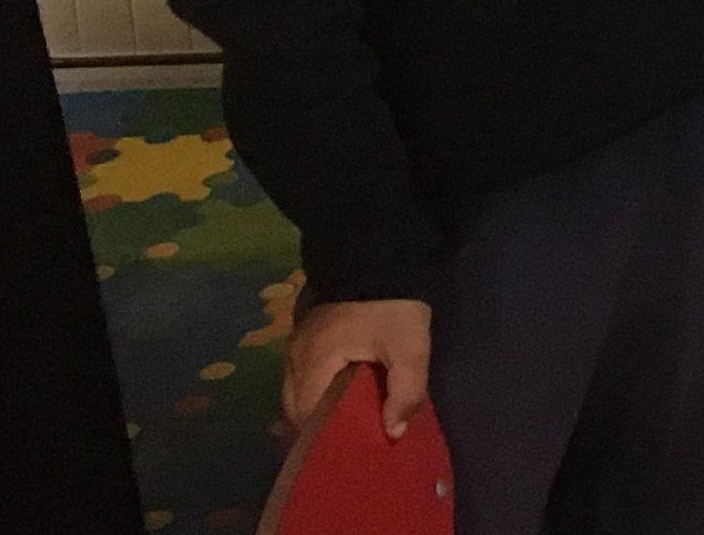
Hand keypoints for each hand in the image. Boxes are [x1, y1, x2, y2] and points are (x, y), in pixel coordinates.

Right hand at [283, 294, 430, 436]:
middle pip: (297, 406)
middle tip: (350, 440)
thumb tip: (393, 433)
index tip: (346, 450)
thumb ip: (405, 391)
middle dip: (320, 424)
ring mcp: (298, 343)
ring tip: (349, 422)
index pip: (306, 416)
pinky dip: (319, 388)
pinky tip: (344, 394)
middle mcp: (294, 356)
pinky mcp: (308, 333)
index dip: (324, 436)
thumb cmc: (391, 304)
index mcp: (312, 363)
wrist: (379, 253)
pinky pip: (306, 373)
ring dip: (320, 405)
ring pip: (300, 389)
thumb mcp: (409, 347)